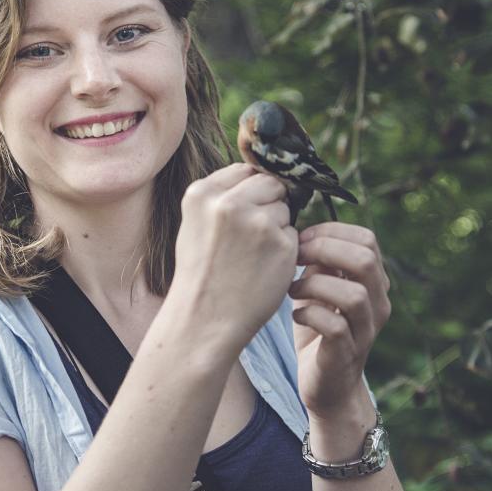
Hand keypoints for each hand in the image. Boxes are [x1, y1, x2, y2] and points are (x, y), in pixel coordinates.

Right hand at [169, 163, 298, 356]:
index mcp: (202, 193)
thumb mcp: (196, 224)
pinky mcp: (283, 244)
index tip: (245, 213)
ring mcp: (258, 223)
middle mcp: (229, 203)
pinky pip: (294, 234)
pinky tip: (264, 268)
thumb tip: (264, 176)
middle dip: (268, 204)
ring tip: (253, 256)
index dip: (250, 191)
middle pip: (270, 183)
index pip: (245, 170)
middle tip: (252, 237)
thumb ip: (223, 197)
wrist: (205, 320)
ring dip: (277, 227)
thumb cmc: (203, 274)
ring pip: (285, 208)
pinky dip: (285, 250)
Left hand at [289, 223, 391, 421]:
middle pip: (365, 260)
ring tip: (293, 288)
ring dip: (315, 284)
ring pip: (354, 295)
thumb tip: (306, 232)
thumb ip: (320, 263)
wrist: (327, 387)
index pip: (367, 240)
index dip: (331, 231)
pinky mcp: (347, 353)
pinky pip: (335, 326)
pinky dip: (309, 314)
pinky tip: (295, 314)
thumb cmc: (319, 331)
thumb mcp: (319, 290)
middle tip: (295, 257)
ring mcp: (366, 330)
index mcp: (373, 283)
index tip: (301, 238)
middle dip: (324, 250)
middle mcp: (378, 305)